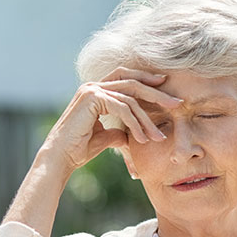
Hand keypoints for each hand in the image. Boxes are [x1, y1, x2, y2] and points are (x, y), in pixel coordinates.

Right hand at [41, 67, 182, 173]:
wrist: (60, 158)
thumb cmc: (79, 150)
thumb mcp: (105, 138)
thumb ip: (118, 132)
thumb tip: (131, 135)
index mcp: (96, 91)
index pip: (126, 79)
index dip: (147, 81)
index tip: (166, 88)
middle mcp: (93, 86)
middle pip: (133, 82)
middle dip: (157, 93)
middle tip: (176, 103)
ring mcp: (92, 90)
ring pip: (130, 98)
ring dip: (147, 119)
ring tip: (157, 136)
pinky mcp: (92, 98)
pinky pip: (122, 107)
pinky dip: (135, 123)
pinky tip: (142, 138)